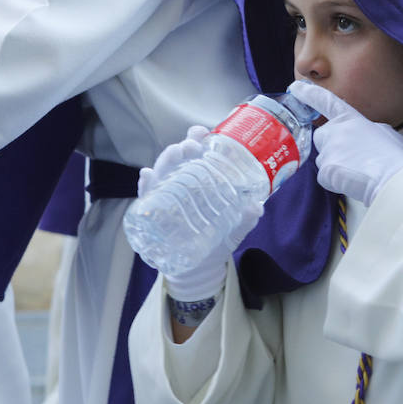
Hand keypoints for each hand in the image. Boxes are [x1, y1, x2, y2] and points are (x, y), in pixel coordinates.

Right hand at [138, 126, 260, 300]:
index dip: (197, 140)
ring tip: (174, 153)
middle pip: (178, 160)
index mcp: (200, 182)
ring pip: (162, 174)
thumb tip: (257, 206)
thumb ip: (245, 218)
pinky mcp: (153, 216)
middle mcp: (181, 185)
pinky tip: (147, 176)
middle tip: (190, 144)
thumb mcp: (234, 230)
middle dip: (182, 148)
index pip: (197, 155)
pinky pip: (146, 198)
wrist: (198, 271)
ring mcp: (165, 199)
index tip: (202, 132)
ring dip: (165, 161)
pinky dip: (146, 187)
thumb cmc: (216, 242)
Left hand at [287, 80, 402, 205]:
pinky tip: (352, 181)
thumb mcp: (384, 131)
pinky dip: (335, 181)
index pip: (326, 101)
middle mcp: (335, 131)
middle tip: (351, 156)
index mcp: (351, 118)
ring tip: (356, 170)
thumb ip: (366, 127)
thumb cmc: (393, 157)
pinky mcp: (325, 170)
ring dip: (335, 164)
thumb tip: (363, 133)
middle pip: (322, 136)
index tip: (294, 87)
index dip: (309, 94)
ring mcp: (328, 150)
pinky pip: (326, 177)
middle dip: (331, 145)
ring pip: (324, 158)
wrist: (391, 179)